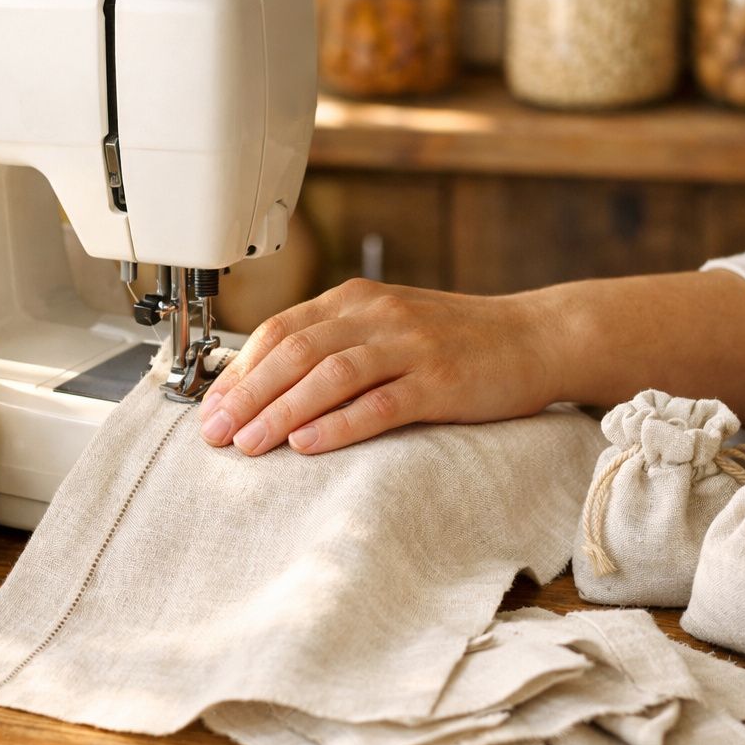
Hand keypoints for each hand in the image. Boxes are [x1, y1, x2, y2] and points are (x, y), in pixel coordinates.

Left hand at [198, 278, 555, 455]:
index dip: (240, 370)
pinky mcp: (441, 381)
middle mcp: (378, 315)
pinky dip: (338, 425)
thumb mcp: (386, 327)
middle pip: (296, 352)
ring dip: (282, 411)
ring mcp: (411, 346)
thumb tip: (265, 384)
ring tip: (249, 444)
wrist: (535, 337)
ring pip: (330, 376)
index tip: (209, 406)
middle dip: (248, 395)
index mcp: (356, 299)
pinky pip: (380, 403)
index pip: (281, 330)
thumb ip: (333, 345)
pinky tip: (308, 445)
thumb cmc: (454, 340)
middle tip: (214, 432)